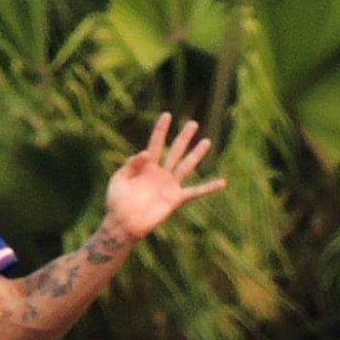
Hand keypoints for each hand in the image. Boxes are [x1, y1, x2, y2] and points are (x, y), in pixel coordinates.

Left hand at [103, 114, 225, 241]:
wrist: (124, 224)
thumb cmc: (117, 202)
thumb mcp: (119, 179)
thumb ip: (131, 164)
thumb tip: (147, 152)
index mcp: (146, 166)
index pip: (155, 143)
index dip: (161, 129)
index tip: (167, 115)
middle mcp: (160, 173)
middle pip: (175, 151)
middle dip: (184, 137)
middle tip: (193, 123)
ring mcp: (169, 185)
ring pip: (186, 166)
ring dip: (196, 154)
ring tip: (207, 142)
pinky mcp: (175, 199)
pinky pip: (195, 192)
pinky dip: (209, 188)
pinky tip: (222, 182)